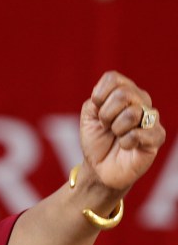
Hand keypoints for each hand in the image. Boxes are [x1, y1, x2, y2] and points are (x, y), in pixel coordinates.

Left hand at [80, 70, 165, 192]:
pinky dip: (125, 142)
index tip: (96, 110)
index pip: (113, 78)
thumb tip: (110, 98)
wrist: (99, 167)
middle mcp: (141, 101)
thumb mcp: (88, 116)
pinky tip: (126, 146)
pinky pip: (139, 133)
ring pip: (132, 113)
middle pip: (123, 94)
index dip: (99, 95)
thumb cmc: (96, 139)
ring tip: (117, 136)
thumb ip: (96, 101)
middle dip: (106, 114)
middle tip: (106, 126)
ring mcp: (150, 118)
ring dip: (116, 129)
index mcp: (124, 92)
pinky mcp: (157, 137)